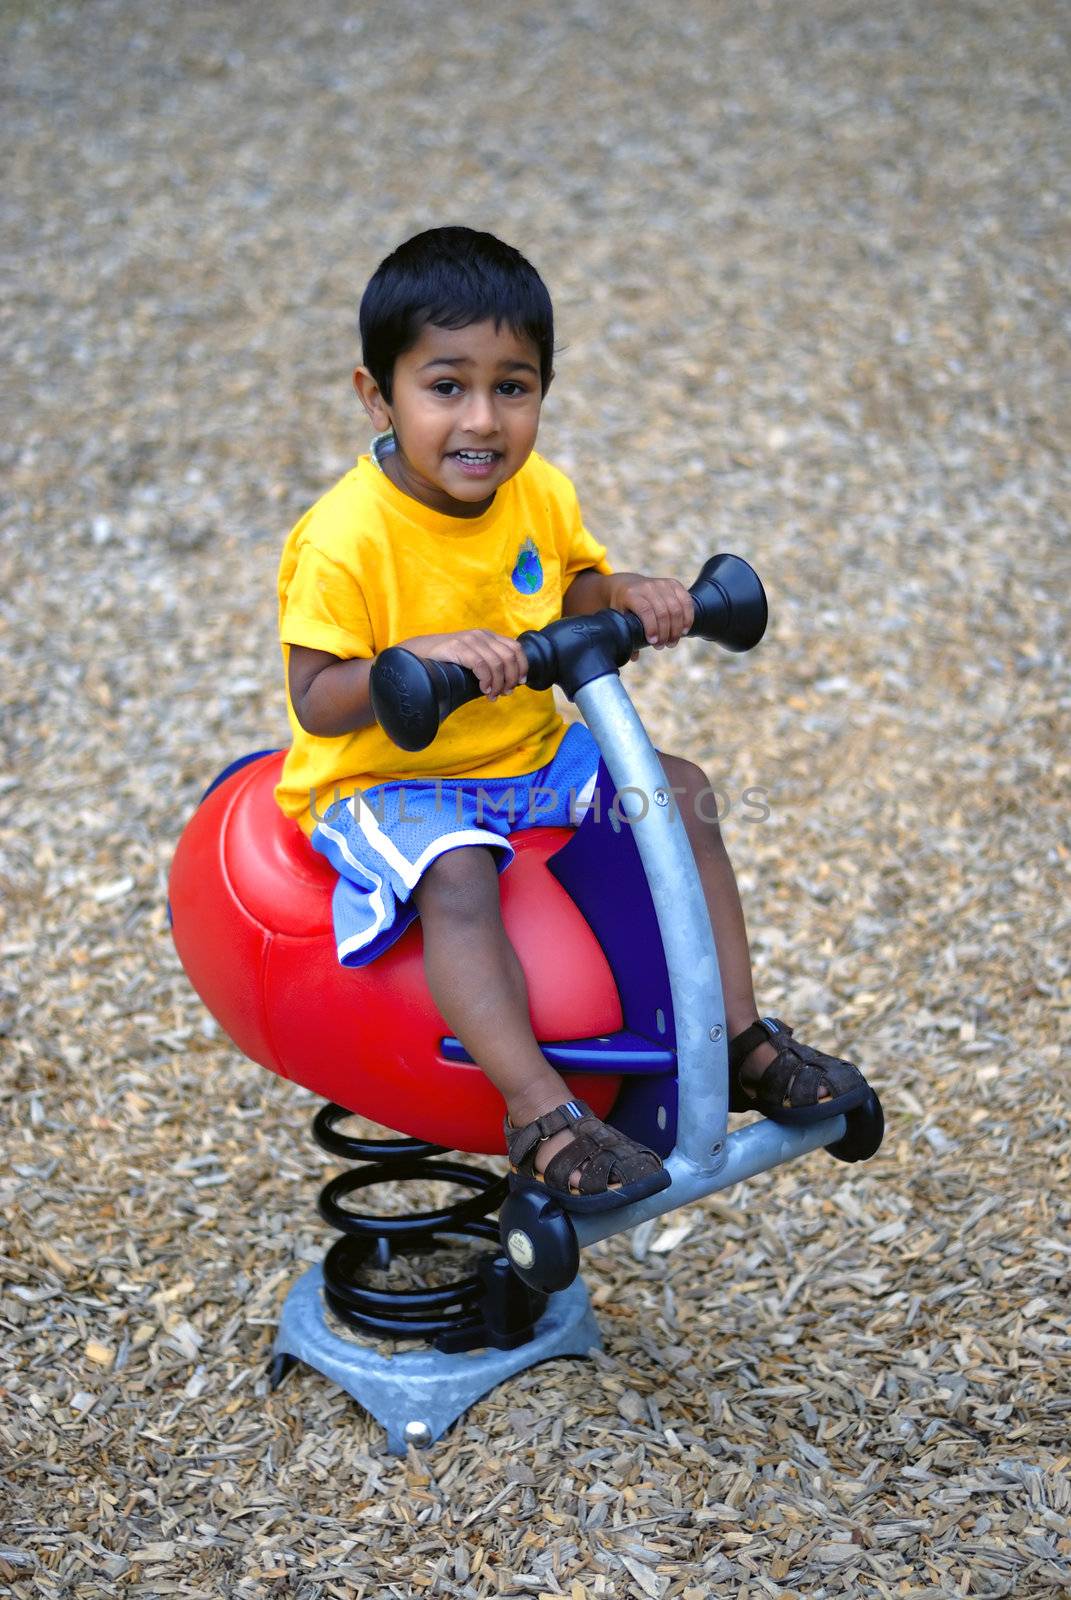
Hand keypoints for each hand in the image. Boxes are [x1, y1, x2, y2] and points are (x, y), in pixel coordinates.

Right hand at [399, 630, 527, 700]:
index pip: (515, 648)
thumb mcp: (472, 660)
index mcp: (488, 636)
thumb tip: (508, 686)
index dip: (522, 666)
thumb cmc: (446, 662)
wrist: (418, 654)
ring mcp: (469, 640)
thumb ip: (488, 666)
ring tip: (492, 695)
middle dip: (511, 678)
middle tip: (504, 693)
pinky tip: (483, 689)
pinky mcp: (458, 647)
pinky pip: (480, 665)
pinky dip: (486, 680)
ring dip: (498, 683)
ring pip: (497, 663)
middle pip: (509, 657)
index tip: (520, 682)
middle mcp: (481, 635)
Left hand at [608, 574, 694, 647]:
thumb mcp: (618, 617)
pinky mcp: (673, 584)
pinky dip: (688, 617)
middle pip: (663, 612)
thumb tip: (635, 657)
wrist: (626, 584)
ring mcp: (662, 583)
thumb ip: (626, 635)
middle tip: (664, 645)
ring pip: (676, 607)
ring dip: (677, 628)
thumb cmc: (622, 606)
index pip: (645, 610)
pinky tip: (684, 630)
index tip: (653, 642)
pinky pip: (686, 600)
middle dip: (666, 632)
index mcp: (631, 594)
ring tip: (673, 641)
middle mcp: (647, 587)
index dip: (652, 628)